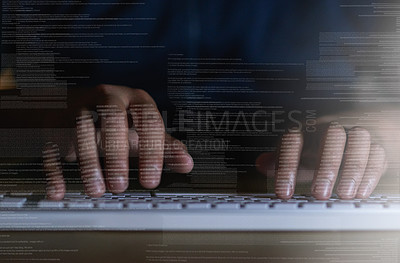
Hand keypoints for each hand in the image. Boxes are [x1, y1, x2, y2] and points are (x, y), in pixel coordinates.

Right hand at [42, 85, 192, 199]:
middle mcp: (107, 97)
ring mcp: (78, 106)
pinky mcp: (54, 121)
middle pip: (112, 118)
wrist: (78, 104)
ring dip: (88, 162)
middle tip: (120, 186)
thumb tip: (187, 163)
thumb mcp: (142, 130)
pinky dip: (54, 168)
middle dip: (117, 154)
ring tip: (97, 190)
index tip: (150, 180)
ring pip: (80, 128)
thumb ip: (164, 146)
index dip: (152, 151)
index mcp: (134, 99)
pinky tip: (59, 189)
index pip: (149, 119)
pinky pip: (51, 141)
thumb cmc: (117, 120)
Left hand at [256, 123, 386, 199]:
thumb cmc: (321, 144)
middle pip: (330, 138)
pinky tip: (360, 192)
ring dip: (351, 170)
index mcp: (308, 126)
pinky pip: (377, 154)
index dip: (287, 166)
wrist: (357, 125)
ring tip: (343, 194)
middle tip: (318, 194)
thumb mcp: (299, 151)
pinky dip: (370, 174)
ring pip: (358, 143)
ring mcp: (356, 131)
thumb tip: (260, 164)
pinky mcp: (377, 143)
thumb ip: (281, 160)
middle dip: (325, 167)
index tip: (283, 192)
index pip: (293, 140)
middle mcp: (332, 125)